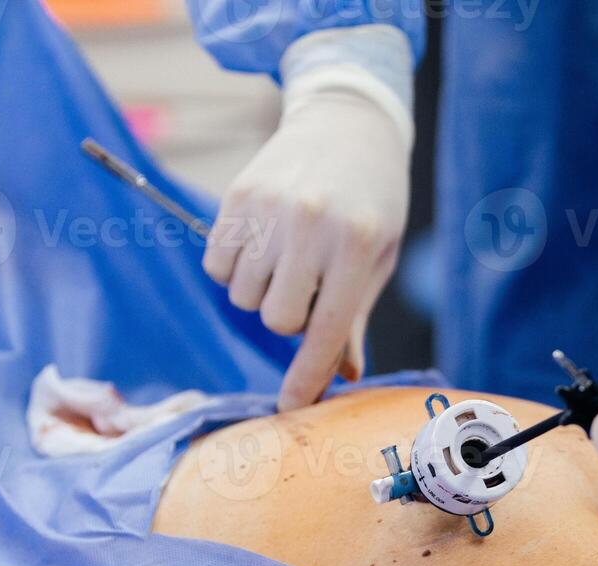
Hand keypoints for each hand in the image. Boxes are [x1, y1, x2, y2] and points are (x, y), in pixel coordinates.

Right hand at [205, 88, 410, 410]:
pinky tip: (260, 244)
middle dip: (289, 319)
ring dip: (261, 292)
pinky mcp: (238, 195)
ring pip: (244, 297)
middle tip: (307, 288)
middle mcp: (312, 227)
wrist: (348, 124)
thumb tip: (339, 376)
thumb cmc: (372, 201)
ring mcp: (271, 209)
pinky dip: (233, 269)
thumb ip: (353, 317)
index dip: (306, 376)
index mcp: (358, 247)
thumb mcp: (379, 257)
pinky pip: (217, 266)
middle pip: (276, 320)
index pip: (325, 331)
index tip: (289, 408)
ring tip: (286, 259)